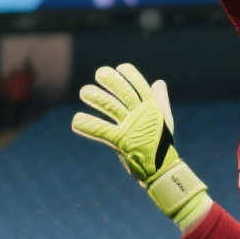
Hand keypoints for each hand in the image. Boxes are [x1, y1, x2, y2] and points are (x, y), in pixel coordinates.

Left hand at [70, 63, 211, 231]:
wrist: (162, 170)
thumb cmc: (162, 144)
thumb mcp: (163, 119)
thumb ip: (159, 99)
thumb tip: (159, 82)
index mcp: (152, 108)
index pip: (139, 86)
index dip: (129, 75)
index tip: (118, 68)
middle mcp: (142, 115)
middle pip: (124, 92)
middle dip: (111, 80)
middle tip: (99, 73)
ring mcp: (132, 127)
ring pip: (111, 107)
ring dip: (96, 98)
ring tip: (84, 92)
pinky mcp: (121, 141)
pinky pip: (101, 130)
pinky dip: (87, 125)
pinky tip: (76, 121)